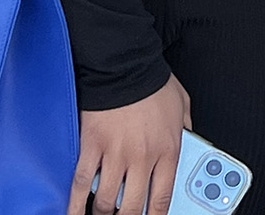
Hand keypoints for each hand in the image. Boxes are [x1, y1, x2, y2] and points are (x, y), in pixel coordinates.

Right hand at [70, 74, 190, 214]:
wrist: (125, 65)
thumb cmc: (153, 82)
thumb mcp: (182, 104)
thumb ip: (186, 127)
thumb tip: (189, 139)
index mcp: (168, 150)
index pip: (162, 198)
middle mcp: (142, 157)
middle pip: (133, 206)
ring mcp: (115, 154)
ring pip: (106, 200)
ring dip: (103, 212)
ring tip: (102, 214)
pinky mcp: (92, 146)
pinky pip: (81, 183)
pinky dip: (76, 203)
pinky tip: (75, 212)